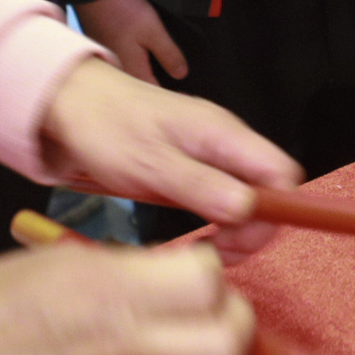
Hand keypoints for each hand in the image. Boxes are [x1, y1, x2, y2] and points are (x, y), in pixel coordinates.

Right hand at [0, 241, 252, 354]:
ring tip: (188, 330)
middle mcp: (127, 343)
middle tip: (207, 302)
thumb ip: (131, 264)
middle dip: (229, 316)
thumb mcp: (67, 255)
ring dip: (215, 350)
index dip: (204, 268)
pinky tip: (154, 352)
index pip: (206, 279)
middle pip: (227, 340)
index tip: (188, 264)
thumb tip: (177, 267)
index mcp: (112, 289)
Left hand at [39, 58, 301, 253]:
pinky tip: (195, 235)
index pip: (282, 172)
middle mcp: (226, 142)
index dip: (277, 211)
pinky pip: (222, 195)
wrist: (71, 102)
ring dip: (234, 228)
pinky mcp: (194, 164)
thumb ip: (199, 186)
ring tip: (203, 249)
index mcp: (223, 135)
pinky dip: (216, 220)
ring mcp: (211, 152)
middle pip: (270, 190)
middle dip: (253, 227)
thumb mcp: (148, 164)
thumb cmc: (106, 127)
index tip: (241, 241)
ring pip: (247, 197)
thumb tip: (248, 211)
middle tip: (216, 253)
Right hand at [77, 0, 185, 84]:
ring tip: (164, 71)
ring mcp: (109, 62)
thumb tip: (181, 74)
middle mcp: (118, 73)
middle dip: (159, 86)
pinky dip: (135, 63)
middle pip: (142, 87)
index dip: (173, 94)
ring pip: (132, 75)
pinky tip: (143, 56)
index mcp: (132, 71)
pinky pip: (123, 65)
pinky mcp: (104, 51)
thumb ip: (168, 54)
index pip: (155, 92)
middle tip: (178, 82)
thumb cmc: (123, 11)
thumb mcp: (153, 31)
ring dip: (146, 75)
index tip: (187, 94)